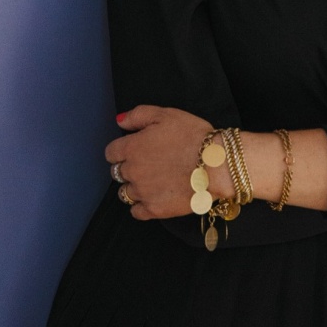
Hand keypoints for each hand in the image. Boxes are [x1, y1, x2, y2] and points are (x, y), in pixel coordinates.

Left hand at [104, 105, 220, 220]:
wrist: (216, 165)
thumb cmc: (193, 136)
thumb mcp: (166, 114)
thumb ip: (138, 115)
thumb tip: (119, 121)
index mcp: (132, 148)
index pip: (111, 152)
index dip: (122, 149)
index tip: (136, 149)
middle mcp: (133, 171)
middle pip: (117, 172)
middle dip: (129, 167)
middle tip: (149, 163)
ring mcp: (142, 192)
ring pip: (125, 193)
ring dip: (135, 186)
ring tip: (154, 181)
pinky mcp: (154, 210)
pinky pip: (135, 211)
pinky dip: (141, 206)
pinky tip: (154, 196)